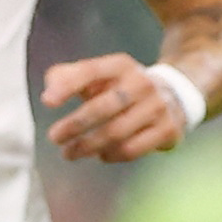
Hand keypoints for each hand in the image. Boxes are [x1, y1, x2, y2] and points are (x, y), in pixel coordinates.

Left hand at [43, 54, 188, 161]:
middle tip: (55, 137)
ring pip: (116, 132)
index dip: (68, 86)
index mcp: (122, 66)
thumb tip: (48, 97)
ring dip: (87, 146)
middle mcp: (143, 83)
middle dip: (75, 125)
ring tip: (69, 153)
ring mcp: (158, 106)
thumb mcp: (98, 77)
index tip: (47, 103)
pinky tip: (101, 154)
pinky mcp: (168, 129)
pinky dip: (110, 155)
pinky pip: (131, 149)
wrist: (174, 95)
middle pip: (103, 107)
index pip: (92, 71)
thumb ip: (66, 78)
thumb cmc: (120, 88)